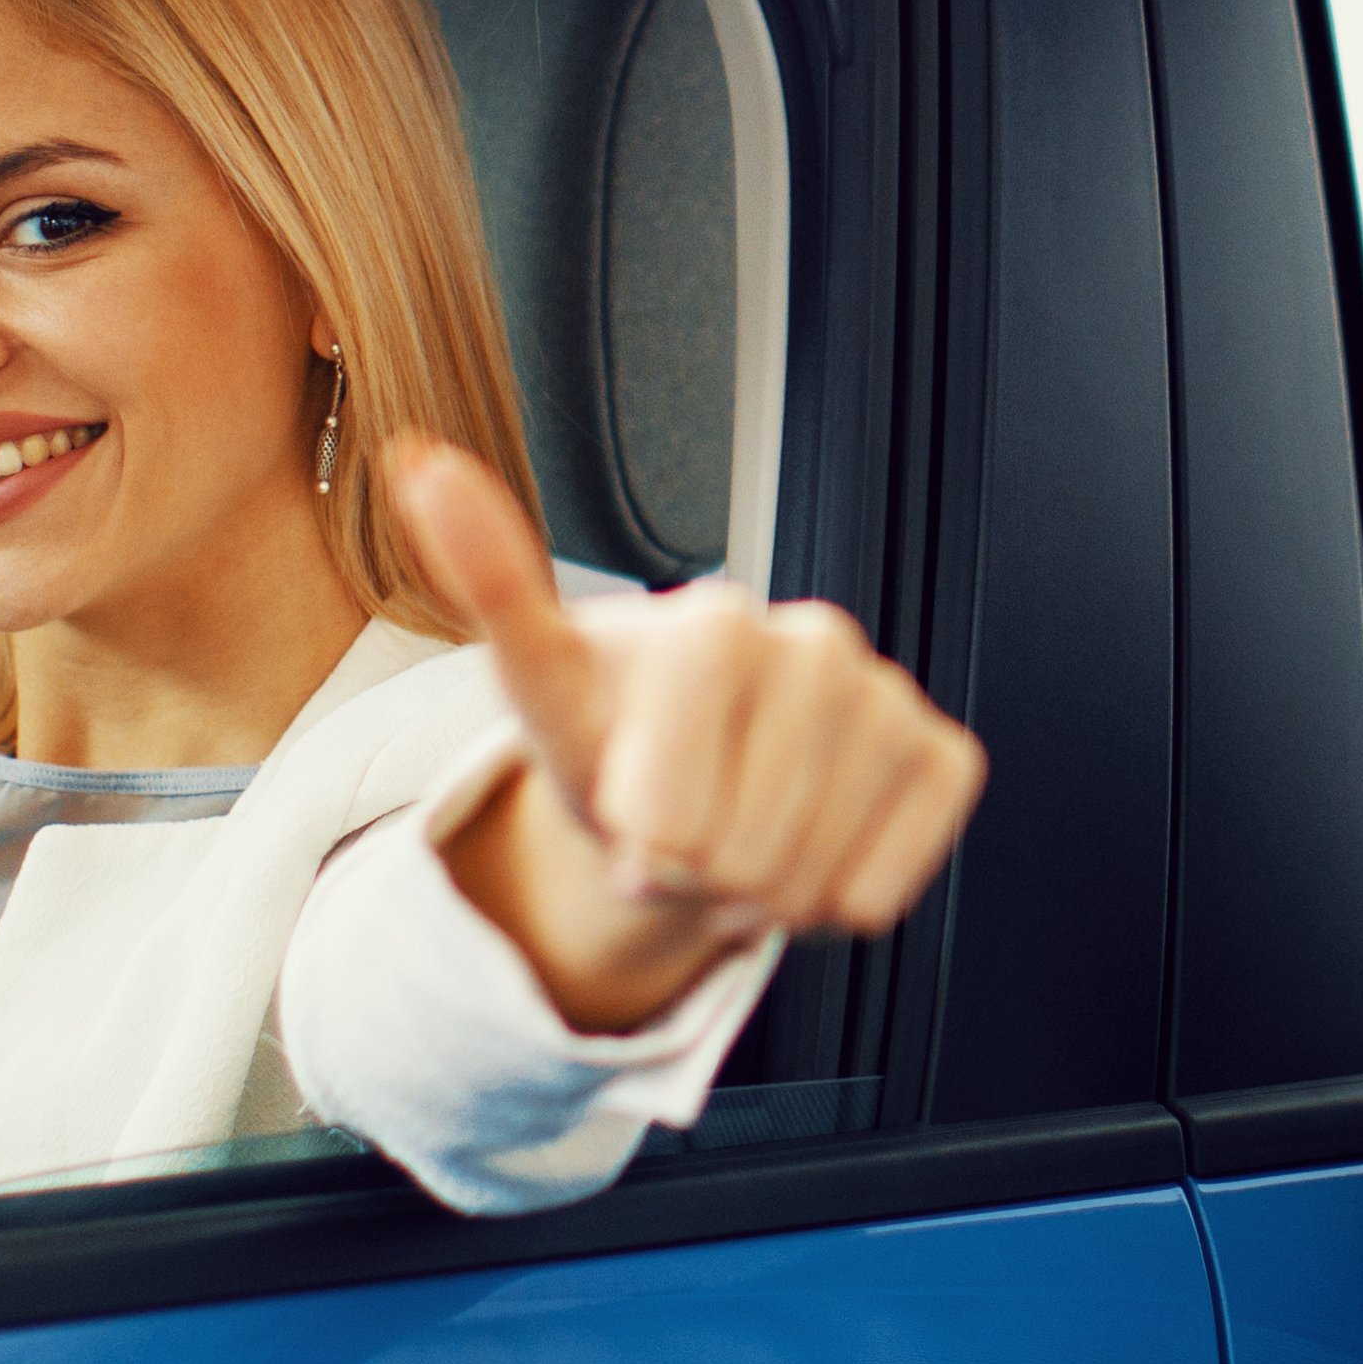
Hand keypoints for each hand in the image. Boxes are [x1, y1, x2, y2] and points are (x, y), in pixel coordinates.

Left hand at [382, 439, 986, 1028]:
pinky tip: (808, 848)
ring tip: (737, 846)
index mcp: (714, 621)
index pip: (669, 806)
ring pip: (814, 875)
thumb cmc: (614, 739)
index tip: (627, 818)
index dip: (643, 839)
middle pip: (746, 849)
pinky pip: (884, 883)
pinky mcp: (944, 756)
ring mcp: (887, 697)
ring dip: (760, 898)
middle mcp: (816, 641)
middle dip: (698, 878)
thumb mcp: (538, 686)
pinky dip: (835, 901)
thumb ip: (489, 585)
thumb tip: (418, 461)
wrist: (688, 788)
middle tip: (686, 839)